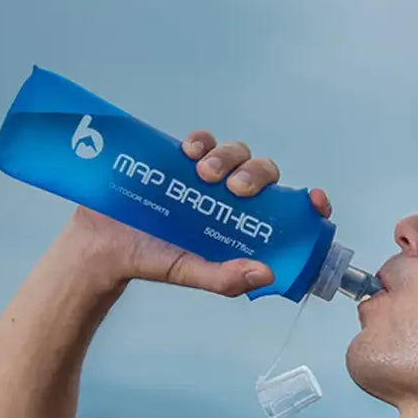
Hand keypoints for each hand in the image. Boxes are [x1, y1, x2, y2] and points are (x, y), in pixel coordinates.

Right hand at [68, 131, 332, 296]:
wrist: (101, 244)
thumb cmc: (152, 260)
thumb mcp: (191, 273)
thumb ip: (224, 277)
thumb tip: (267, 274)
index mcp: (241, 225)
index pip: (286, 210)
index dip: (307, 204)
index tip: (315, 200)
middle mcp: (229, 198)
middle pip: (263, 174)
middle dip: (257, 175)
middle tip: (237, 190)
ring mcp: (204, 176)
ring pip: (235, 153)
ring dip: (228, 158)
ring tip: (204, 174)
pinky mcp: (178, 158)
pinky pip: (201, 140)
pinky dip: (202, 140)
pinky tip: (189, 151)